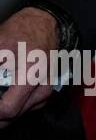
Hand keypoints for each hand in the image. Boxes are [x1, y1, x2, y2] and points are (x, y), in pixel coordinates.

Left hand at [0, 6, 59, 129]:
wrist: (46, 24)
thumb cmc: (24, 30)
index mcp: (32, 76)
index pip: (8, 109)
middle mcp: (43, 88)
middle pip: (13, 116)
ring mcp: (46, 92)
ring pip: (19, 115)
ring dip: (4, 111)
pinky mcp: (46, 92)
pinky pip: (26, 108)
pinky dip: (13, 106)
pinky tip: (4, 95)